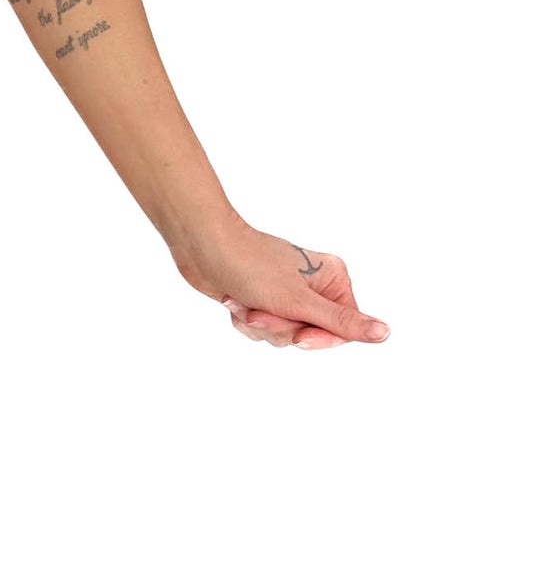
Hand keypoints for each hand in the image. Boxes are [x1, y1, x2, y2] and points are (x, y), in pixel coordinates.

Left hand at [178, 222, 388, 351]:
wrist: (202, 247)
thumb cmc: (250, 266)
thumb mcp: (299, 301)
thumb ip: (342, 321)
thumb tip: (385, 333)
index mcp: (333, 280)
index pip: (343, 329)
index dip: (319, 339)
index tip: (299, 337)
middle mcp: (314, 287)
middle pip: (310, 335)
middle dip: (280, 329)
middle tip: (260, 310)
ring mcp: (287, 294)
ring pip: (283, 335)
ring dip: (259, 325)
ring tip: (244, 301)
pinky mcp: (263, 301)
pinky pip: (262, 330)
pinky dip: (245, 321)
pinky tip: (233, 301)